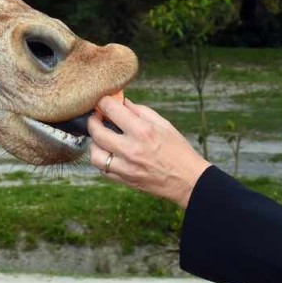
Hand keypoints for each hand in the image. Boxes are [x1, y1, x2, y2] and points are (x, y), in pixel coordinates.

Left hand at [88, 95, 210, 209]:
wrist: (188, 180)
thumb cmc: (178, 149)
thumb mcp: (163, 124)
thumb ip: (139, 111)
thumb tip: (121, 101)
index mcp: (142, 131)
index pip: (111, 109)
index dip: (103, 101)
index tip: (103, 101)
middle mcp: (131, 149)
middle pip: (97, 131)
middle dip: (93, 120)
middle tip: (97, 117)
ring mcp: (125, 167)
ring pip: (95, 154)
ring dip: (95, 143)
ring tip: (102, 139)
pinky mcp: (124, 180)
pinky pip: (102, 170)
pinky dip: (102, 160)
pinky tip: (109, 153)